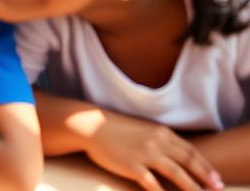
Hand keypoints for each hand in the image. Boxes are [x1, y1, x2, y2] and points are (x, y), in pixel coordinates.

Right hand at [85, 113, 223, 190]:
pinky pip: (153, 184)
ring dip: (191, 187)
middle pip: (187, 161)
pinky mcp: (133, 166)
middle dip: (205, 176)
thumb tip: (176, 156)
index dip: (204, 164)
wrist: (92, 125)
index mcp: (161, 131)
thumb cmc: (117, 128)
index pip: (189, 150)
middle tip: (217, 187)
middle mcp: (157, 141)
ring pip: (176, 173)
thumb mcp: (143, 129)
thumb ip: (160, 140)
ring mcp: (145, 153)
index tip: (215, 177)